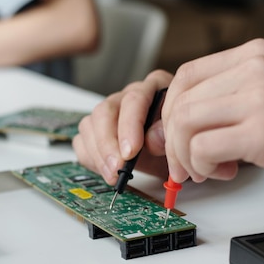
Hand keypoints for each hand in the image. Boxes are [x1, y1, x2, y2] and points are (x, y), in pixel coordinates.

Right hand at [73, 70, 172, 184]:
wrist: (175, 156)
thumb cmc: (179, 142)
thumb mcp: (182, 139)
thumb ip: (168, 135)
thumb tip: (152, 139)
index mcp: (154, 88)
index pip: (134, 99)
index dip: (130, 126)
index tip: (131, 152)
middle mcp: (128, 97)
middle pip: (105, 111)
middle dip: (108, 144)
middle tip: (117, 168)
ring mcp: (110, 113)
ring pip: (90, 125)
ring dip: (98, 155)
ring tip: (113, 176)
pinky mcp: (96, 131)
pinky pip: (82, 141)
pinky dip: (90, 158)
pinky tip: (105, 171)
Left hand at [161, 38, 263, 190]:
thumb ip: (240, 96)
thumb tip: (196, 122)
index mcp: (256, 56)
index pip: (186, 76)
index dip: (172, 111)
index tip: (177, 135)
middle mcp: (254, 69)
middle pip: (179, 101)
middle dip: (172, 139)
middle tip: (186, 162)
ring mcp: (258, 98)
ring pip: (184, 124)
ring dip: (186, 155)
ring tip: (208, 169)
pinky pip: (203, 148)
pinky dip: (204, 166)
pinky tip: (226, 172)